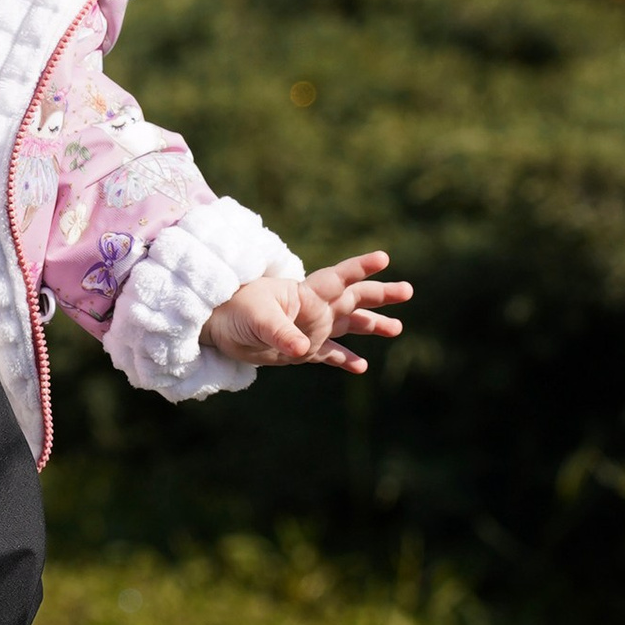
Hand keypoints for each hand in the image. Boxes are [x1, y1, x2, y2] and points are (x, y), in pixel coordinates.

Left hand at [202, 249, 409, 374]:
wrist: (216, 324)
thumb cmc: (234, 310)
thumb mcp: (257, 319)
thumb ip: (281, 332)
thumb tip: (304, 350)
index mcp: (307, 294)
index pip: (339, 278)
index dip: (360, 268)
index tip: (384, 258)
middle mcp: (314, 309)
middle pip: (354, 298)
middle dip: (381, 294)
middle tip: (408, 290)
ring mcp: (310, 328)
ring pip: (349, 325)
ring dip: (373, 326)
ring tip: (398, 328)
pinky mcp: (301, 349)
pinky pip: (330, 354)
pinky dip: (346, 359)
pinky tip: (362, 367)